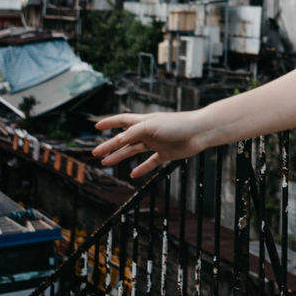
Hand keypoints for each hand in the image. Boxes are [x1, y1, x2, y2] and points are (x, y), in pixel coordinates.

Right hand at [93, 110, 207, 177]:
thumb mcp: (151, 126)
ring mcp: (156, 143)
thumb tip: (119, 140)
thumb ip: (134, 133)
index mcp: (144, 121)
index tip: (96, 126)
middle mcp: (148, 132)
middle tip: (96, 153)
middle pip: (124, 139)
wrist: (199, 132)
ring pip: (134, 151)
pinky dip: (142, 168)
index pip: (122, 120)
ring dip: (120, 157)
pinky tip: (133, 174)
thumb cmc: (178, 124)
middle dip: (109, 146)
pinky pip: (150, 162)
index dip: (109, 122)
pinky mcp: (166, 154)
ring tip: (106, 163)